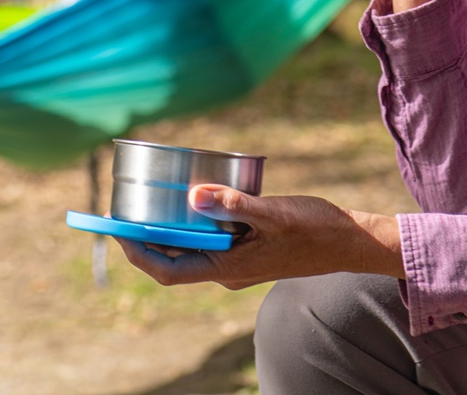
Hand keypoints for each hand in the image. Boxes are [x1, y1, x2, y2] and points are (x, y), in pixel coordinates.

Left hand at [117, 186, 402, 290]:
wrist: (349, 241)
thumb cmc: (315, 229)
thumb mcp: (273, 213)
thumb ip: (234, 204)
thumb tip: (193, 196)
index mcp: (228, 269)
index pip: (169, 271)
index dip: (138, 253)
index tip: (116, 230)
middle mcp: (226, 269)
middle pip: (173, 259)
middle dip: (144, 238)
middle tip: (121, 211)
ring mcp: (235, 259)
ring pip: (189, 247)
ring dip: (165, 228)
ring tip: (144, 201)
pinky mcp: (245, 246)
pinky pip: (208, 238)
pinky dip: (190, 221)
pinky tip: (188, 196)